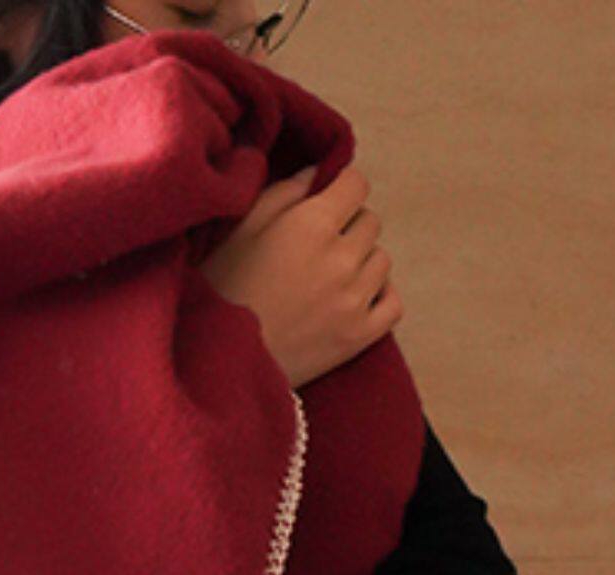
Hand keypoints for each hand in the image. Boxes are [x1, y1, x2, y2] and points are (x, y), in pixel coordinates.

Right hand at [198, 159, 401, 388]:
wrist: (221, 358)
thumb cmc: (224, 288)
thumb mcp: (242, 225)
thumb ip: (285, 191)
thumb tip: (318, 175)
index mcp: (313, 224)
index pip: (356, 184)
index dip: (341, 187)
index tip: (327, 199)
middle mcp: (341, 259)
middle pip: (370, 222)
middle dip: (349, 225)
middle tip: (320, 243)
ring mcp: (354, 301)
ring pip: (382, 260)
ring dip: (363, 260)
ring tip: (332, 274)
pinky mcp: (358, 338)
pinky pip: (393, 304)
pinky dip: (380, 296)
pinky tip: (357, 297)